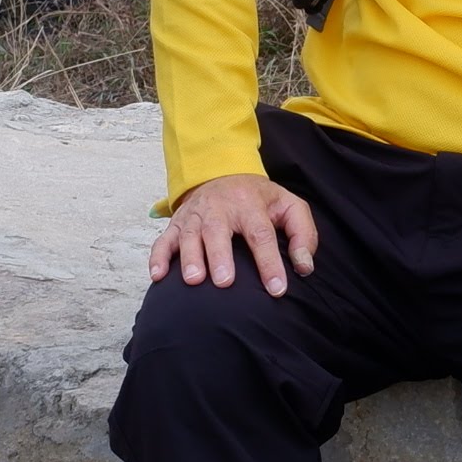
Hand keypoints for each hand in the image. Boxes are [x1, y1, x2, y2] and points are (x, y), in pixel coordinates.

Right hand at [150, 172, 318, 294]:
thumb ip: (302, 234)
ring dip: (190, 258)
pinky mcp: (176, 224)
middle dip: (220, 256)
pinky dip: (158, 257)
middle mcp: (219, 208)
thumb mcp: (289, 206)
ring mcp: (195, 216)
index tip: (277, 289)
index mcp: (250, 204)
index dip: (269, 262)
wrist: (222, 172)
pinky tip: (158, 276)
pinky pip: (164, 240)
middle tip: (225, 282)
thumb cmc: (260, 199)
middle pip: (218, 232)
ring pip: (189, 236)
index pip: (261, 234)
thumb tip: (304, 267)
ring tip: (194, 281)